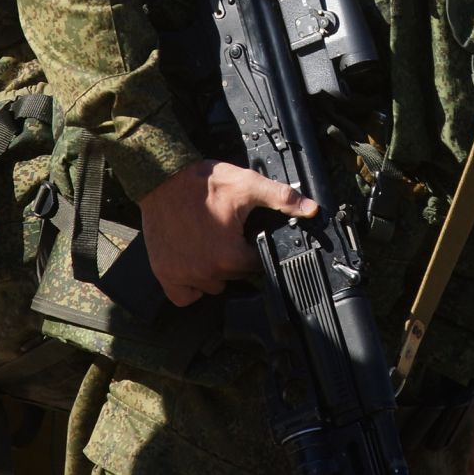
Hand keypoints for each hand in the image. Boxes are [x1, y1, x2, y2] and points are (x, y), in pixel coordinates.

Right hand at [136, 159, 317, 305]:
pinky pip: (185, 297)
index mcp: (230, 255)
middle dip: (235, 259)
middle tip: (227, 234)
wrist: (162, 178)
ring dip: (214, 271)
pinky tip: (194, 264)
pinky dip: (191, 286)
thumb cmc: (203, 182)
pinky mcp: (165, 274)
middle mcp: (208, 272)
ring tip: (210, 243)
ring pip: (213, 286)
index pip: (257, 265)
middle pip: (235, 276)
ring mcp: (184, 276)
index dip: (254, 248)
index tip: (245, 235)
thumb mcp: (248, 184)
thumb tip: (310, 209)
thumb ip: (281, 198)